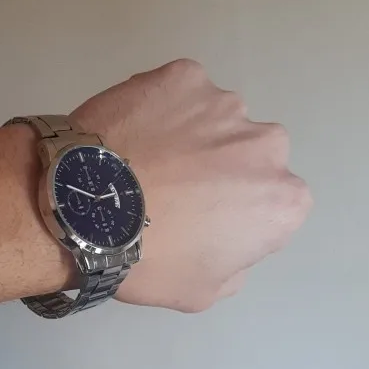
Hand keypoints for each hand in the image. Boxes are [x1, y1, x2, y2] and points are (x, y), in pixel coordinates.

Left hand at [72, 59, 311, 311]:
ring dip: (193, 137)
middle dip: (222, 170)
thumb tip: (229, 244)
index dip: (236, 218)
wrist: (85, 208)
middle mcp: (268, 144)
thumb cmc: (148, 260)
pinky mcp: (184, 75)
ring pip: (216, 121)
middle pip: (251, 157)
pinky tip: (132, 132)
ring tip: (146, 161)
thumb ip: (233, 266)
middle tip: (174, 191)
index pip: (272, 207)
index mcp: (284, 201)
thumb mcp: (201, 293)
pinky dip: (162, 107)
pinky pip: (179, 92)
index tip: (202, 224)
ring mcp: (225, 103)